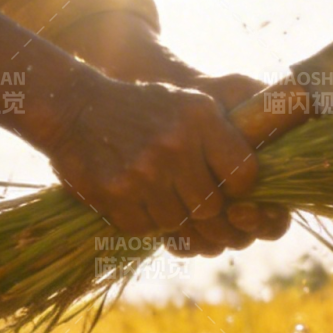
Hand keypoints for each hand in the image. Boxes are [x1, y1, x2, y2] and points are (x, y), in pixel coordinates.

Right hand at [43, 71, 290, 256]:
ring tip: (160, 193)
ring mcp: (143, 172)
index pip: (244, 175)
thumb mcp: (189, 104)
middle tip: (190, 196)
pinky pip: (146, 229)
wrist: (75, 108)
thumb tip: (258, 186)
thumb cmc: (142, 108)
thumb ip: (224, 136)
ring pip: (179, 223)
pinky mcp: (115, 195)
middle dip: (205, 209)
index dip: (240, 189)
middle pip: (212, 208)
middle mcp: (175, 144)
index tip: (230, 187)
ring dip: (173, 216)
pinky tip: (136, 197)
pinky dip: (145, 221)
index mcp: (199, 118)